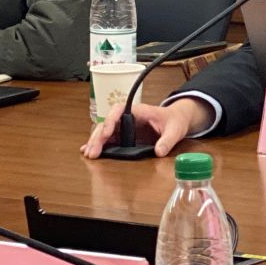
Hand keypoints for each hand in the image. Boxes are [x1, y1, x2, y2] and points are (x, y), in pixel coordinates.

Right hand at [82, 97, 211, 159]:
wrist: (176, 121)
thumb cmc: (174, 121)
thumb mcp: (175, 130)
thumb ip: (168, 140)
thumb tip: (159, 151)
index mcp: (139, 111)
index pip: (119, 110)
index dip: (110, 120)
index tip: (106, 133)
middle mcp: (128, 118)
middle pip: (108, 123)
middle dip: (98, 136)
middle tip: (93, 152)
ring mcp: (125, 127)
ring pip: (105, 131)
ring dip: (96, 142)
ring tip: (89, 154)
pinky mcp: (125, 136)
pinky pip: (109, 139)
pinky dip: (99, 145)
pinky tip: (89, 151)